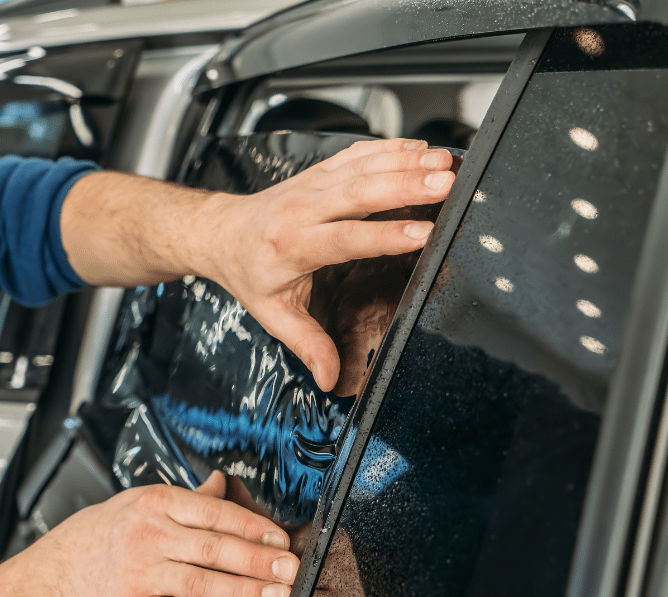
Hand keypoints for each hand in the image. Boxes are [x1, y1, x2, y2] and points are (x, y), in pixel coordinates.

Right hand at [0, 472, 298, 596]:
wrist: (53, 572)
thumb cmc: (99, 534)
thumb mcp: (139, 501)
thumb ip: (186, 498)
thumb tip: (223, 483)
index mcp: (156, 503)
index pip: (214, 511)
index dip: (253, 525)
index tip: (280, 537)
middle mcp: (149, 535)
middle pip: (214, 548)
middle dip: (258, 561)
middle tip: (290, 570)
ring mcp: (141, 573)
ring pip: (202, 582)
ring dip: (245, 592)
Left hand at [201, 139, 454, 390]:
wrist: (221, 233)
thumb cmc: (249, 273)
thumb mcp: (273, 314)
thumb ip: (307, 344)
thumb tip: (329, 378)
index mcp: (293, 245)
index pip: (345, 237)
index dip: (385, 235)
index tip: (423, 233)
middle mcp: (304, 209)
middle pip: (360, 192)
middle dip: (406, 185)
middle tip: (446, 184)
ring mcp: (313, 185)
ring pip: (363, 166)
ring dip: (405, 161)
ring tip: (445, 162)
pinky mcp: (320, 172)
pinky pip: (358, 154)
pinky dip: (391, 148)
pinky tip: (421, 148)